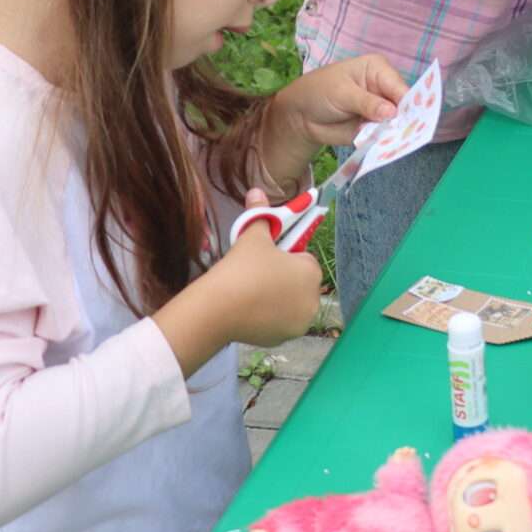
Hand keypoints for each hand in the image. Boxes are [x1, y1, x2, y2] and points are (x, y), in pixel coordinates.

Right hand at [207, 204, 325, 344]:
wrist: (218, 309)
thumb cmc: (242, 268)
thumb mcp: (252, 237)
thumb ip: (259, 214)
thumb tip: (256, 191)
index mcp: (312, 272)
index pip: (303, 259)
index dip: (284, 257)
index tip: (265, 258)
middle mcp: (313, 300)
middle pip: (298, 283)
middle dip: (282, 279)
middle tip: (255, 275)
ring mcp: (299, 323)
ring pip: (289, 304)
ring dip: (276, 299)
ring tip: (249, 292)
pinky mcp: (283, 340)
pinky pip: (278, 322)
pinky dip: (267, 317)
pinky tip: (248, 310)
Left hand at [263, 56, 405, 188]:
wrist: (301, 116)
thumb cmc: (320, 91)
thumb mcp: (342, 93)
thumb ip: (367, 102)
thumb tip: (392, 112)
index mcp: (379, 70)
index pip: (400, 87)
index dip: (409, 103)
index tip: (413, 119)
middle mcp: (385, 89)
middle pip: (405, 106)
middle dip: (405, 120)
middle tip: (406, 134)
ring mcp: (382, 110)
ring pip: (398, 123)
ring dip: (397, 133)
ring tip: (396, 142)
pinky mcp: (376, 128)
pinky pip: (386, 136)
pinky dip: (387, 143)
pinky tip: (389, 147)